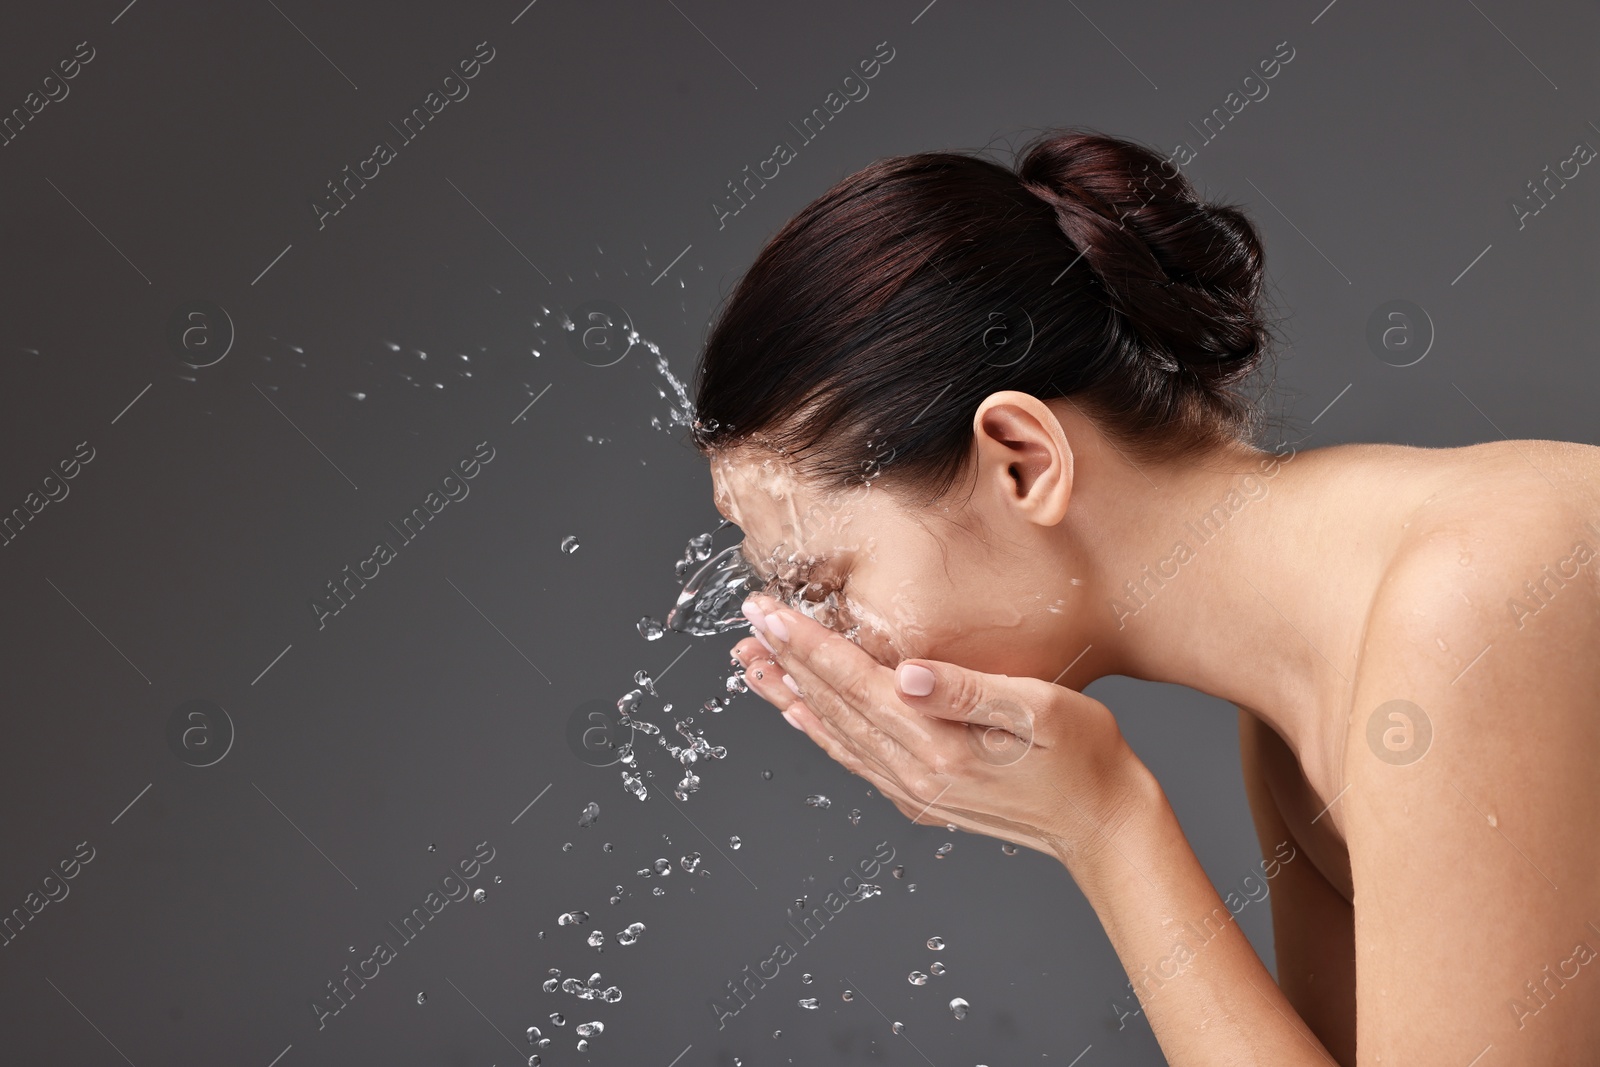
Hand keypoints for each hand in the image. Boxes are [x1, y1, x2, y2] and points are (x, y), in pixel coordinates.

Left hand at [733, 593, 1154, 865]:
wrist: (1105, 824)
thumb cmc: (1086, 756)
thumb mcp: (1040, 709)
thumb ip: (969, 690)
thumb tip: (906, 672)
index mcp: (940, 745)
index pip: (854, 682)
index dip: (807, 643)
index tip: (767, 610)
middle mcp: (916, 774)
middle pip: (833, 707)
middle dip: (785, 662)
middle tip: (746, 625)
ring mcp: (915, 791)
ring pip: (835, 735)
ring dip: (791, 697)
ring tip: (754, 666)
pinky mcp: (922, 798)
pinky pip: (855, 759)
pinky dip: (821, 733)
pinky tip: (803, 716)